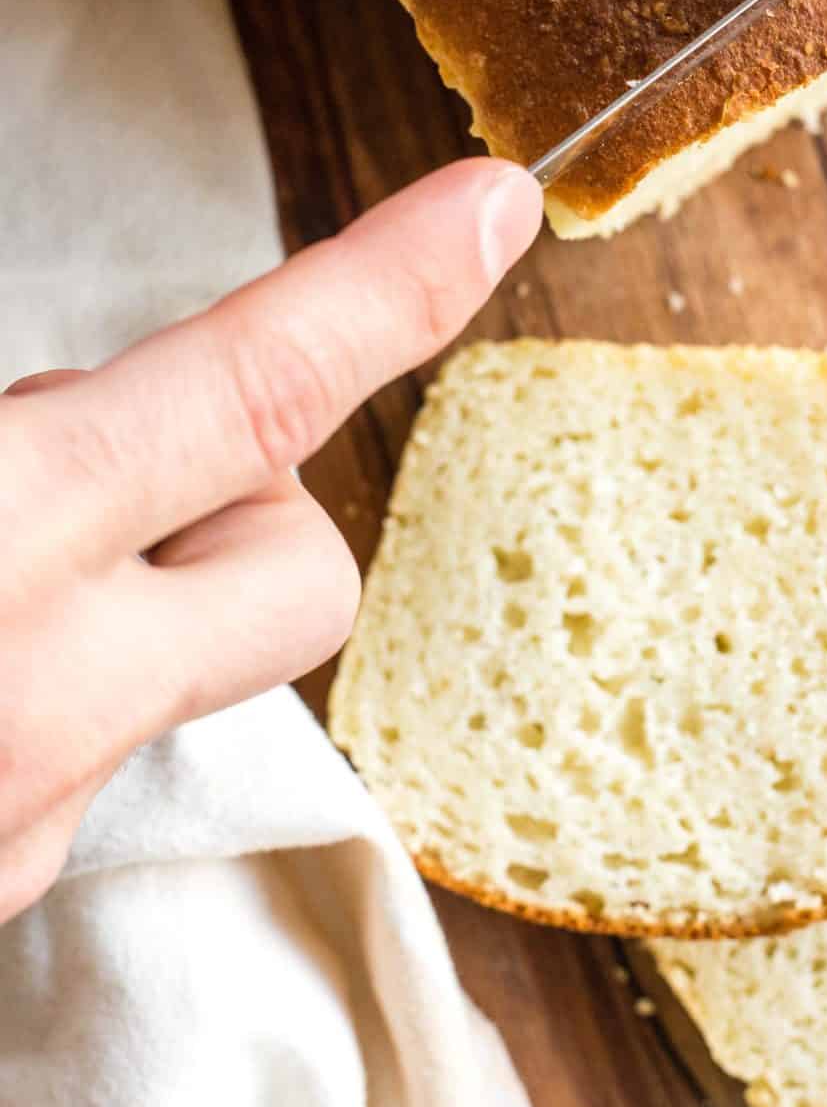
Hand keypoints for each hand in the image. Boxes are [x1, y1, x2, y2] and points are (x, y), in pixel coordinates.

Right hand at [0, 159, 541, 922]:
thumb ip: (20, 429)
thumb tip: (79, 404)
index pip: (250, 393)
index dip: (388, 288)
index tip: (496, 207)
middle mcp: (41, 706)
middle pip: (301, 565)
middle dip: (242, 490)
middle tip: (88, 459)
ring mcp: (27, 828)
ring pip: (188, 663)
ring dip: (130, 593)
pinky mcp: (2, 899)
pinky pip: (92, 748)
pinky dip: (50, 686)